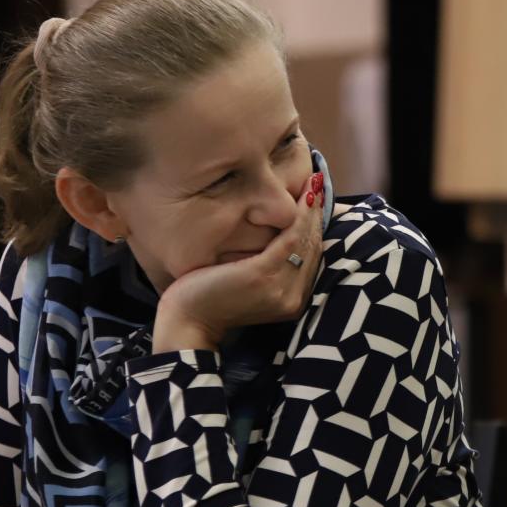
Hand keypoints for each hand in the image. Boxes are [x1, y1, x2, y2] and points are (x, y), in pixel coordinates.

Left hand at [152, 174, 324, 351]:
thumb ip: (268, 269)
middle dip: (317, 212)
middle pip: (313, 247)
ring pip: (304, 240)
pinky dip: (298, 215)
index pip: (311, 258)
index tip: (317, 199)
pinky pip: (289, 239)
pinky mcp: (264, 276)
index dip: (317, 226)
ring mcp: (281, 289)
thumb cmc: (209, 300)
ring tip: (313, 182)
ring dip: (311, 209)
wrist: (187, 324)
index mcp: (293, 302)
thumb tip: (278, 240)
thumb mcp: (247, 285)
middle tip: (319, 182)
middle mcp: (294, 298)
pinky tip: (300, 197)